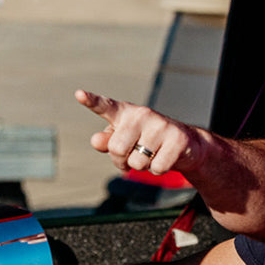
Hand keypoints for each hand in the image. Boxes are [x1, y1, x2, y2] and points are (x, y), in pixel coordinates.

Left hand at [75, 89, 203, 174]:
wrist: (186, 144)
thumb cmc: (148, 141)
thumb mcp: (125, 141)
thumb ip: (108, 141)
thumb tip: (96, 141)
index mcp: (125, 113)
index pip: (105, 106)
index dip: (91, 101)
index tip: (79, 95)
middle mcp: (142, 114)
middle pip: (116, 149)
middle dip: (122, 161)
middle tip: (133, 157)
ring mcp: (160, 124)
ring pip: (137, 162)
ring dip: (143, 167)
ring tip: (152, 155)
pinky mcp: (177, 138)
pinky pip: (156, 168)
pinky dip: (159, 170)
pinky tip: (165, 158)